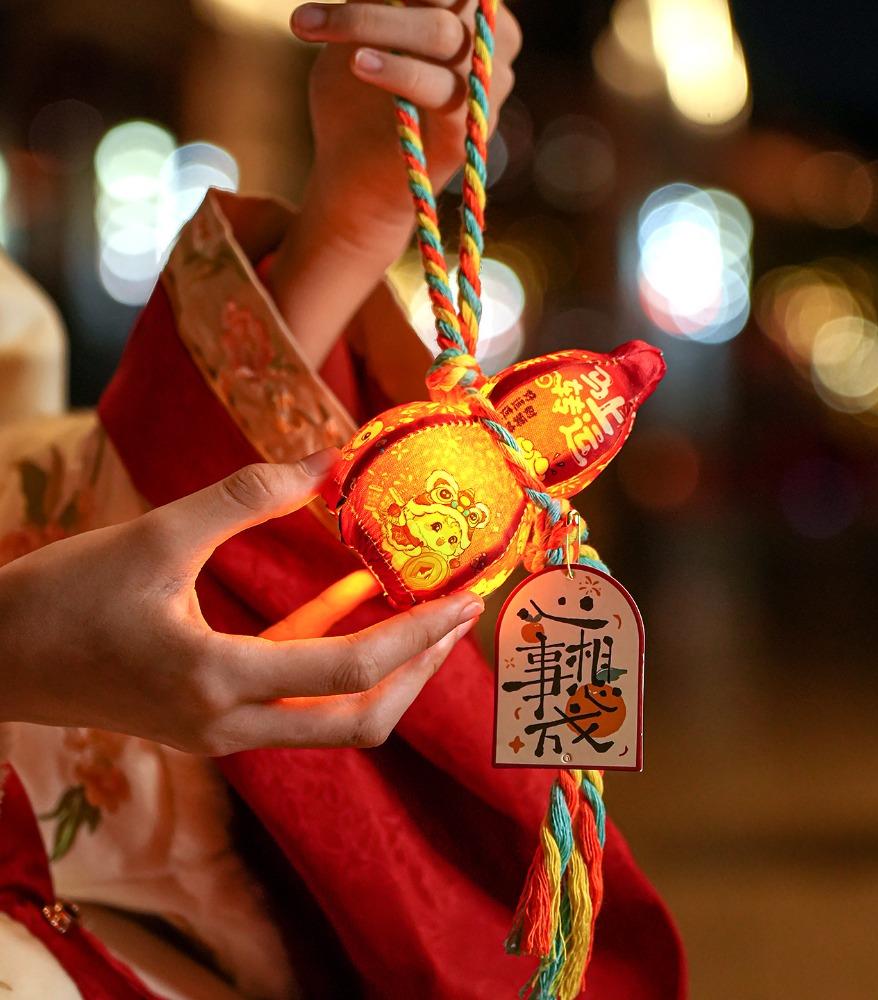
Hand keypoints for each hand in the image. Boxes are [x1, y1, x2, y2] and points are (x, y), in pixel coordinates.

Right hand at [0, 450, 483, 754]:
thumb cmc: (59, 599)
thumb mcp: (153, 536)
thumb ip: (244, 497)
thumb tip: (322, 460)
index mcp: (217, 683)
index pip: (350, 671)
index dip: (418, 637)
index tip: (465, 602)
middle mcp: (229, 725)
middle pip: (358, 720)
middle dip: (418, 671)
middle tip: (458, 617)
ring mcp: (221, 730)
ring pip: (330, 716)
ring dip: (383, 666)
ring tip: (425, 609)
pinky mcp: (211, 717)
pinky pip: (292, 693)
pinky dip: (330, 650)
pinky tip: (354, 594)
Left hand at [268, 0, 521, 364]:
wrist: (353, 180)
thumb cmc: (353, 98)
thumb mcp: (356, 29)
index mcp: (471, 11)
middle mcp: (492, 45)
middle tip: (327, 9)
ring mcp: (486, 89)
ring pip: (441, 34)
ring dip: (371, 23)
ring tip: (317, 26)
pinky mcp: (469, 132)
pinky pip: (439, 89)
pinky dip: (396, 71)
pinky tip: (358, 64)